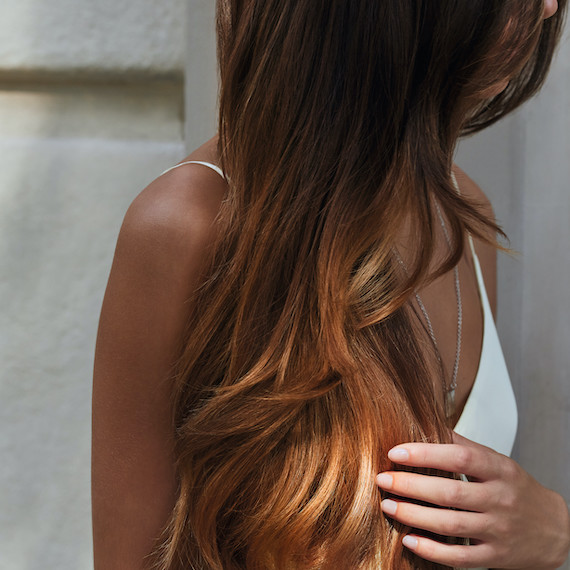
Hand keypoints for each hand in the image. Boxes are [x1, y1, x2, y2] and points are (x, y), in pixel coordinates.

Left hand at [375, 432, 569, 568]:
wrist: (554, 529)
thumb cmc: (516, 488)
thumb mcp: (497, 461)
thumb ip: (464, 445)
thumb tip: (427, 425)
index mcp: (500, 470)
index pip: (460, 457)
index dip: (426, 453)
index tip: (395, 452)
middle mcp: (500, 500)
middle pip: (450, 493)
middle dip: (410, 485)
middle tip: (382, 479)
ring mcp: (499, 531)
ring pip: (451, 525)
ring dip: (414, 515)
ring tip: (387, 505)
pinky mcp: (496, 557)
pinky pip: (460, 557)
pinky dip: (432, 550)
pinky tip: (408, 539)